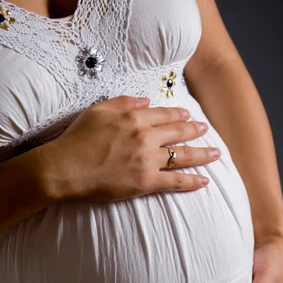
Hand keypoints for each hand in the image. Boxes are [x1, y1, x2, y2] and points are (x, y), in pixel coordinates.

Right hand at [48, 95, 221, 202]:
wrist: (67, 168)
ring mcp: (148, 160)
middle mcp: (145, 137)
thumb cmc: (77, 139)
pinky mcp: (146, 181)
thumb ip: (123, 102)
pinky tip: (204, 181)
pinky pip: (175, 181)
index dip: (179, 115)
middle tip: (207, 130)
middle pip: (178, 133)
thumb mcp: (98, 110)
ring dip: (202, 154)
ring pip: (182, 155)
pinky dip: (192, 181)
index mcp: (134, 118)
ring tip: (215, 153)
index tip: (188, 116)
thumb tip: (145, 101)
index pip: (164, 115)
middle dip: (195, 131)